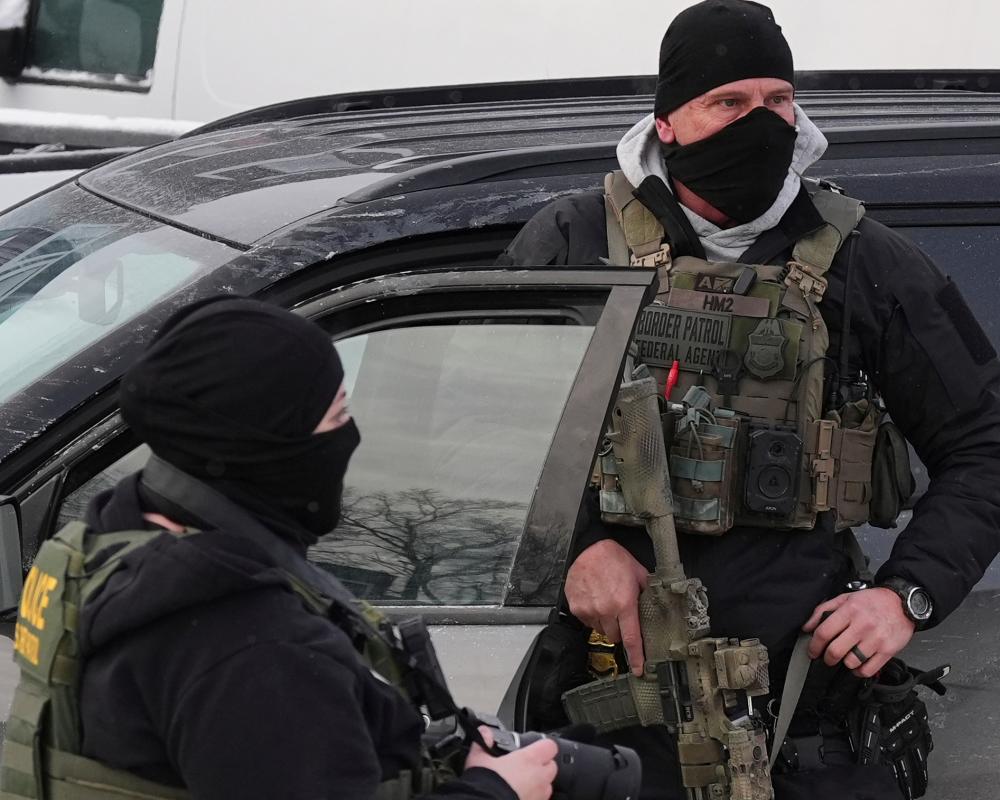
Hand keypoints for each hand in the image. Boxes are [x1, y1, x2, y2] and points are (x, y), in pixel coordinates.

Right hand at [464, 726, 557, 799]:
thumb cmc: (486, 784)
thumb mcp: (479, 759)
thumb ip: (483, 743)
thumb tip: (484, 732)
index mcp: (529, 760)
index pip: (550, 746)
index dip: (543, 746)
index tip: (536, 748)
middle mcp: (538, 777)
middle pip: (551, 767)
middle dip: (542, 766)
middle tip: (527, 766)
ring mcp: (539, 796)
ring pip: (547, 786)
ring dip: (539, 784)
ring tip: (523, 784)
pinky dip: (533, 797)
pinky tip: (519, 796)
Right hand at [564, 539, 648, 674]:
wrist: (589, 549)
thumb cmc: (614, 559)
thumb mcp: (639, 574)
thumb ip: (648, 594)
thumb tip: (659, 607)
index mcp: (624, 604)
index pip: (631, 639)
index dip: (636, 657)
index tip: (638, 670)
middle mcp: (606, 610)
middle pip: (615, 636)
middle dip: (620, 629)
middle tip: (620, 612)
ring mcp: (589, 610)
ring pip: (601, 630)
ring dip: (605, 622)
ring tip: (606, 601)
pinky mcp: (577, 608)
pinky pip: (588, 621)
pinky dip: (592, 615)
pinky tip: (595, 599)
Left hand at [802, 588, 915, 677]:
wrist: (903, 603)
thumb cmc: (872, 601)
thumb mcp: (845, 598)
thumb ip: (823, 610)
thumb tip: (807, 626)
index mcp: (849, 610)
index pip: (824, 632)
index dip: (814, 645)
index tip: (812, 651)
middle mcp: (862, 625)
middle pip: (835, 650)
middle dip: (827, 658)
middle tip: (827, 658)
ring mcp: (875, 639)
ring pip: (851, 662)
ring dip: (844, 663)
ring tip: (845, 658)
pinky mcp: (887, 650)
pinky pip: (868, 669)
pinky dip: (859, 671)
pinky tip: (857, 665)